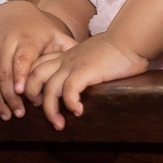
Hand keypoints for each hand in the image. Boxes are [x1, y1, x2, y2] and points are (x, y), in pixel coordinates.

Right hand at [0, 0, 75, 120]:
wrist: (13, 13)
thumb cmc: (39, 31)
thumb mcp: (56, 36)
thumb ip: (70, 50)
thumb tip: (88, 67)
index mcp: (25, 38)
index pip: (21, 57)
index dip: (19, 74)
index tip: (21, 92)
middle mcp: (4, 42)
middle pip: (3, 72)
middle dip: (9, 96)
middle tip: (19, 114)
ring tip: (7, 114)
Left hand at [24, 33, 147, 129]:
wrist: (129, 39)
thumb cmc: (117, 50)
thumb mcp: (92, 56)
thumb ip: (83, 67)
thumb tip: (84, 84)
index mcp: (65, 55)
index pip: (37, 66)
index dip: (32, 83)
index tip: (40, 101)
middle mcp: (65, 59)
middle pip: (34, 76)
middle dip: (33, 98)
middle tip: (45, 112)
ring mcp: (74, 64)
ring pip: (49, 88)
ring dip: (50, 110)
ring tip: (59, 123)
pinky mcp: (86, 71)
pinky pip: (69, 91)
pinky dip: (70, 104)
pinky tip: (78, 111)